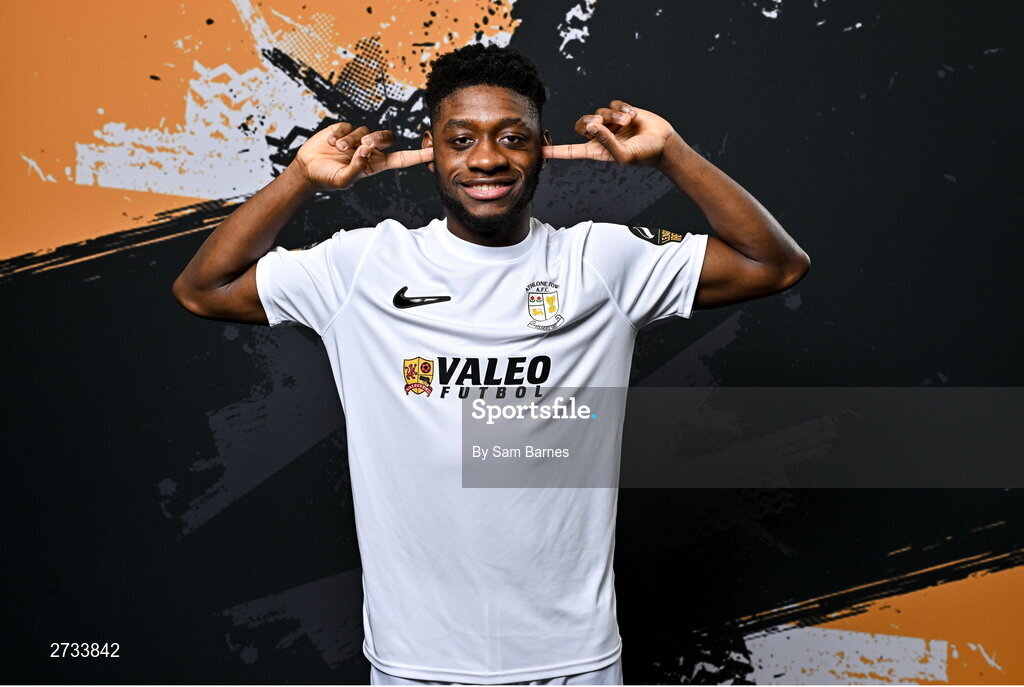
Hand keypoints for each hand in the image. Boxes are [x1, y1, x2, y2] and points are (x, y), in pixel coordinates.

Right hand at [292, 121, 433, 189]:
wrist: (307, 169)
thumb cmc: (327, 178)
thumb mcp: (343, 180)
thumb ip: (356, 169)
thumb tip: (365, 152)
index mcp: (375, 165)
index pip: (402, 159)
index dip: (417, 155)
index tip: (433, 151)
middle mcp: (369, 150)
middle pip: (388, 137)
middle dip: (378, 138)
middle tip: (363, 145)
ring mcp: (357, 139)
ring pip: (366, 130)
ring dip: (352, 140)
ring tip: (338, 149)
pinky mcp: (343, 130)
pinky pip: (348, 126)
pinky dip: (340, 134)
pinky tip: (331, 143)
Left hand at [542, 100, 678, 167]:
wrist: (664, 143)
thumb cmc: (644, 155)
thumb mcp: (624, 155)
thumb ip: (606, 142)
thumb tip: (591, 125)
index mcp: (596, 151)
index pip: (570, 151)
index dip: (554, 150)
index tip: (538, 151)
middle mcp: (600, 136)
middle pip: (580, 124)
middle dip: (590, 121)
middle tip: (603, 124)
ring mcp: (610, 123)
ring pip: (599, 111)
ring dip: (614, 116)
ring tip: (628, 123)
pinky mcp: (620, 111)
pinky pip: (612, 103)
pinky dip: (622, 109)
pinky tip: (633, 117)